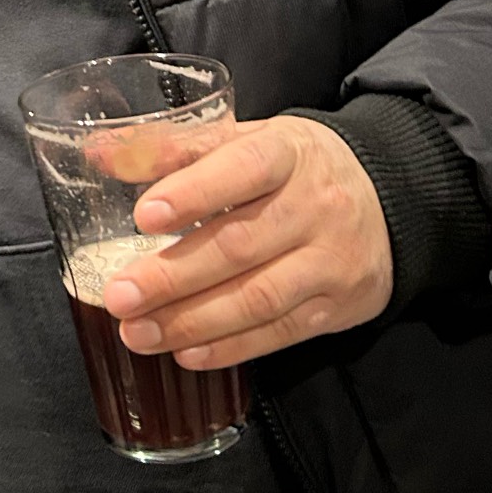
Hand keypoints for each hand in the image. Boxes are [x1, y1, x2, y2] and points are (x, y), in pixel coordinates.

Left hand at [101, 115, 392, 366]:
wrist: (390, 196)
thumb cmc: (293, 167)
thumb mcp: (247, 139)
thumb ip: (175, 147)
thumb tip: (100, 156)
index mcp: (287, 152)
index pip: (243, 168)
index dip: (194, 192)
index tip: (143, 215)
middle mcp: (314, 205)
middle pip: (240, 244)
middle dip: (173, 276)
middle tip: (118, 295)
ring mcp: (330, 260)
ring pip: (259, 297)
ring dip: (193, 321)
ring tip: (138, 332)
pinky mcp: (337, 306)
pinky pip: (280, 332)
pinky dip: (230, 347)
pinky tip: (186, 353)